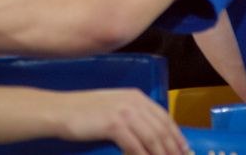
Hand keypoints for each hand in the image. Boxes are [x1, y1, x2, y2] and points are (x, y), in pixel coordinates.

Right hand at [56, 88, 188, 154]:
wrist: (61, 110)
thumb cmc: (85, 112)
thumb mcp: (114, 107)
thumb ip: (133, 116)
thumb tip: (151, 135)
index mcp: (136, 96)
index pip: (164, 117)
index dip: (177, 136)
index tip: (185, 150)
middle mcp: (134, 101)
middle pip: (162, 129)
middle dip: (173, 149)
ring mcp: (124, 111)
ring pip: (152, 139)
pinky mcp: (114, 124)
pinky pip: (136, 147)